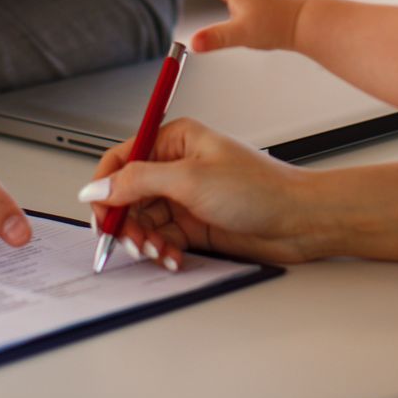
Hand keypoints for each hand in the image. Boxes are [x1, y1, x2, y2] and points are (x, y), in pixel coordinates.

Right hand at [76, 117, 321, 266]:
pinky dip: (162, 251)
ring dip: (145, 240)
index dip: (104, 185)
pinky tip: (173, 258)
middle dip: (126, 221)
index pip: (122, 158)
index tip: (98, 212)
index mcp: (175, 140)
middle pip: (128, 194)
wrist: (300, 220)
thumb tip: (99, 186)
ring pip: (143, 220)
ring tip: (158, 251)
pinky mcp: (194, 224)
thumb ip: (138, 182)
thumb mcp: (190, 180)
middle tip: (132, 240)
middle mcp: (176, 167)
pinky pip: (162, 238)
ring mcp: (185, 197)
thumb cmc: (261, 188)